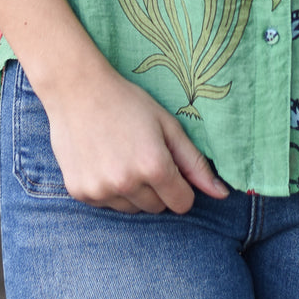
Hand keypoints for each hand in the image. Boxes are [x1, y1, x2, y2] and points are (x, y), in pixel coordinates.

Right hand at [40, 63, 229, 214]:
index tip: (169, 166)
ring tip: (120, 156)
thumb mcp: (167, 125)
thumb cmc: (127, 102)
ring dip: (132, 191)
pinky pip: (107, 205)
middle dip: (156, 188)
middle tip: (141, 155)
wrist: (76, 89)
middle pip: (157, 208)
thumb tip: (222, 195)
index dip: (180, 186)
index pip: (183, 204)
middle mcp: (127, 183)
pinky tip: (102, 161)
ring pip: (132, 209)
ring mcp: (101, 190)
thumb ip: (195, 163)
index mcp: (154, 166)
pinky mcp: (80, 193)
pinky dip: (108, 190)